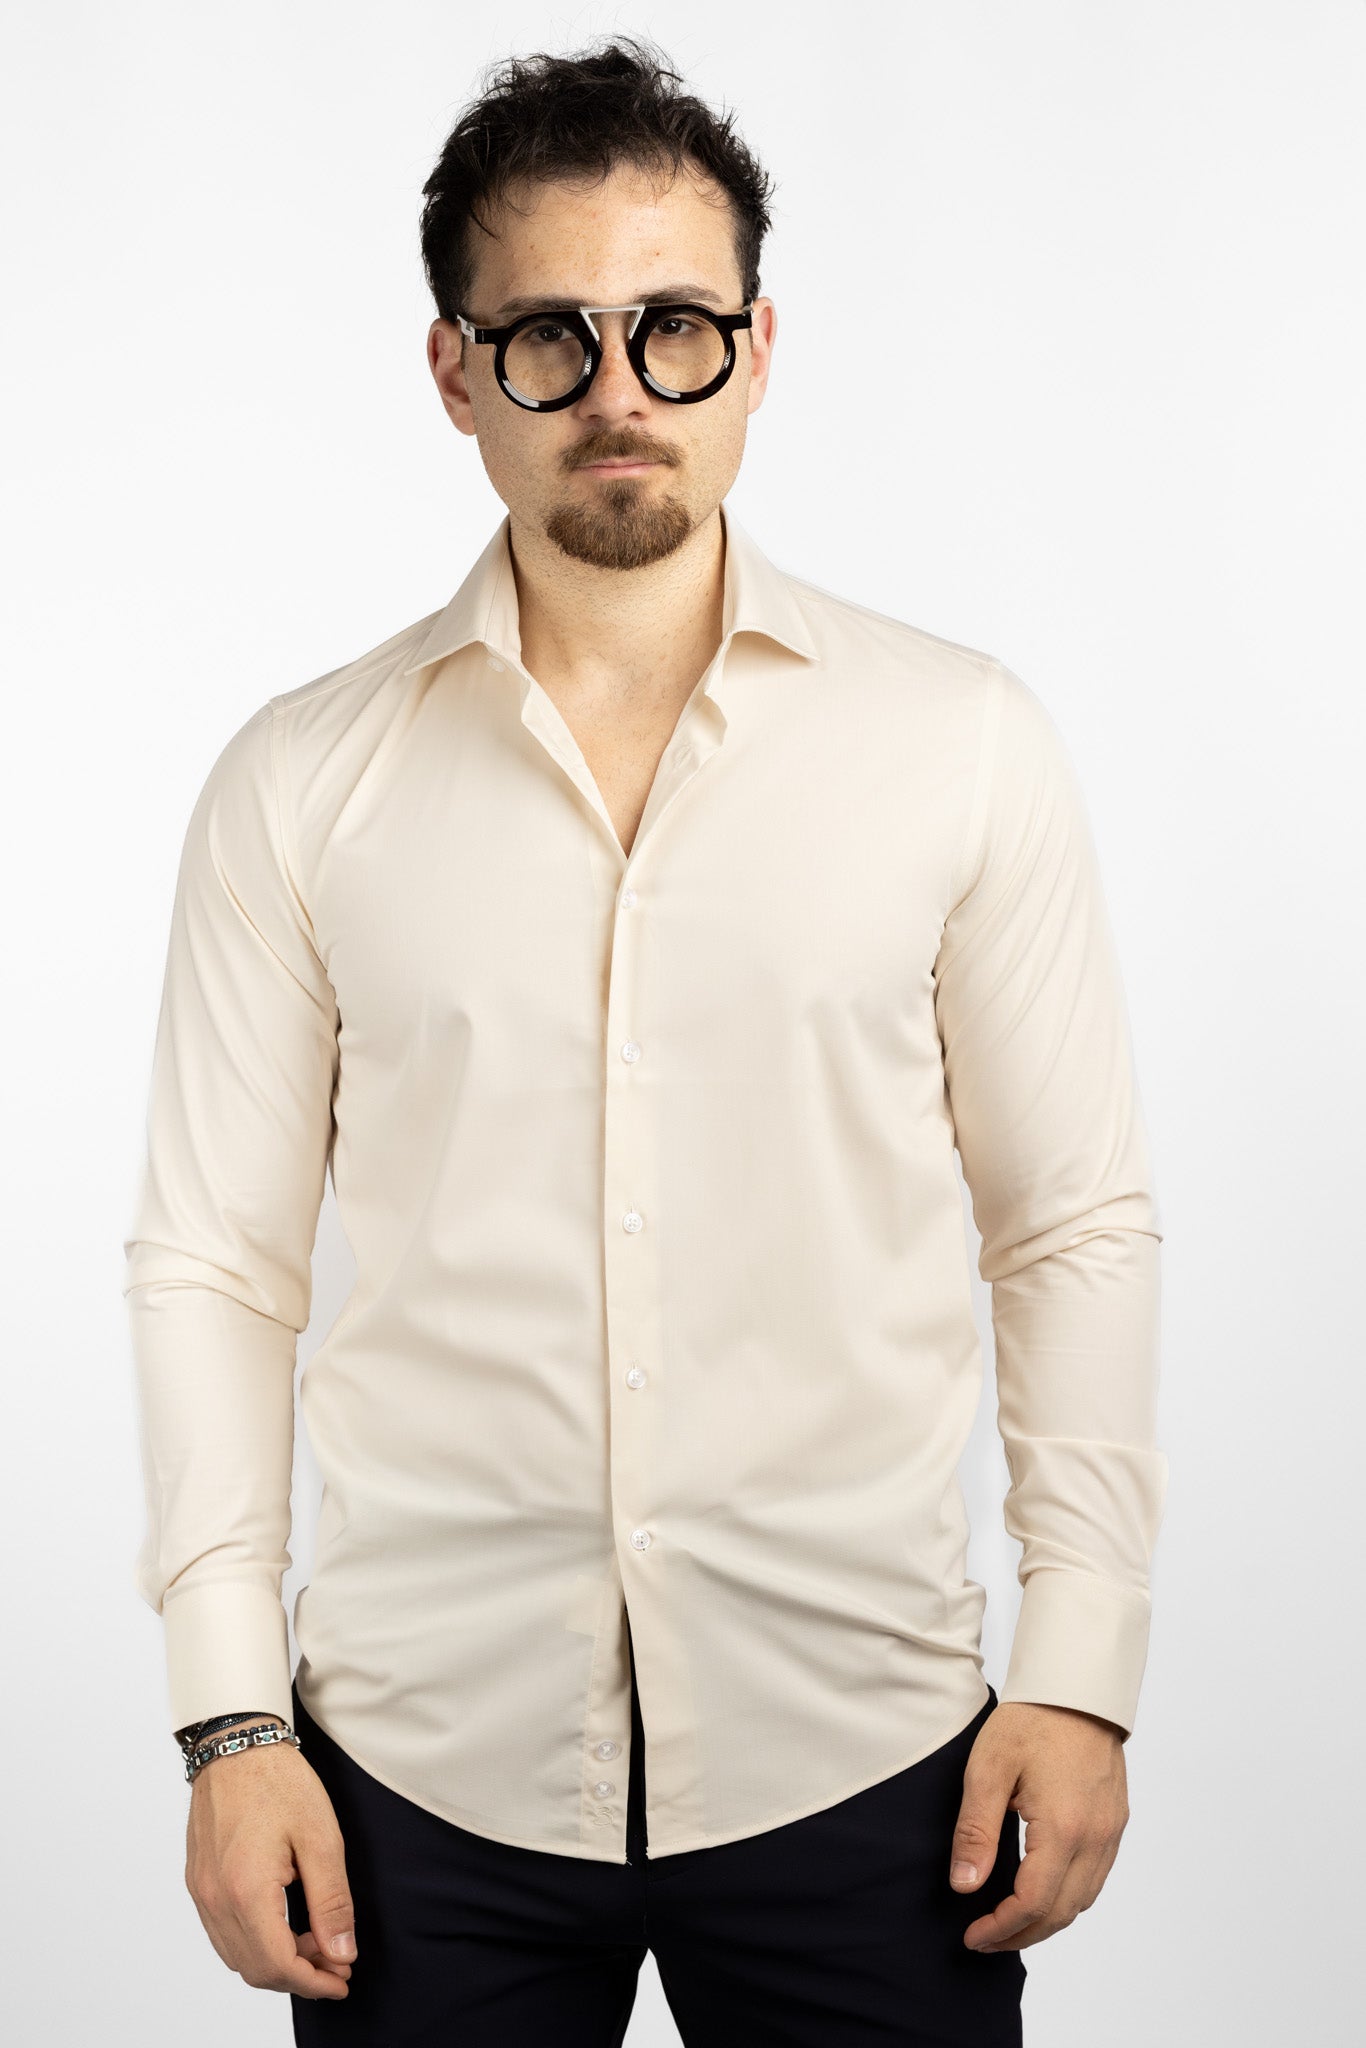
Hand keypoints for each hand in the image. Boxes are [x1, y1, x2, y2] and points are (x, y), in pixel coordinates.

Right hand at [184, 1732, 357, 1999]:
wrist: (237, 1744)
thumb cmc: (279, 1782)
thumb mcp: (321, 1838)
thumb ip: (331, 1902)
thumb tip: (341, 1953)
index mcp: (247, 1891)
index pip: (279, 1965)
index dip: (314, 1983)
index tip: (342, 1981)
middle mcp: (216, 1899)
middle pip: (255, 1969)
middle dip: (299, 1976)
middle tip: (335, 1962)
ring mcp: (202, 1892)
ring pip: (236, 1955)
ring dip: (276, 1961)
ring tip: (314, 1940)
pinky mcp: (198, 1881)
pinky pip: (223, 1933)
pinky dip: (254, 1942)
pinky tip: (284, 1923)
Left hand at [948, 1700, 1128, 1953]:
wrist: (1076, 1687)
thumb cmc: (1031, 1720)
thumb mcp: (988, 1769)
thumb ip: (976, 1831)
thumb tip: (965, 1887)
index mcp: (1063, 1829)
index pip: (1033, 1903)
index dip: (1001, 1928)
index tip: (972, 1935)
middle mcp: (1095, 1838)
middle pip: (1062, 1912)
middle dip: (1022, 1934)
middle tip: (986, 1938)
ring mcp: (1110, 1831)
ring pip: (1083, 1900)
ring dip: (1047, 1921)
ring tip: (1010, 1922)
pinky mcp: (1115, 1821)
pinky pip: (1095, 1878)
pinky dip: (1069, 1897)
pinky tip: (1043, 1892)